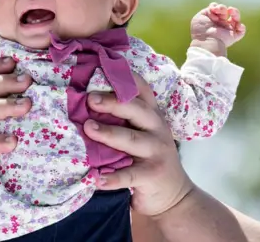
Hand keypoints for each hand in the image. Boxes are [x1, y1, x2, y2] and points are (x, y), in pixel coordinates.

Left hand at [83, 76, 193, 216]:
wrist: (174, 194)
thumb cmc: (147, 157)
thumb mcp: (141, 133)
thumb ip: (122, 118)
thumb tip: (85, 100)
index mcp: (151, 115)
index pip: (142, 90)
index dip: (126, 77)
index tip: (105, 66)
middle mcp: (157, 128)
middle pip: (136, 110)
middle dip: (113, 103)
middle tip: (90, 99)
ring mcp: (157, 151)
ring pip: (132, 139)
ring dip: (109, 134)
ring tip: (88, 129)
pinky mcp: (153, 174)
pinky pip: (130, 175)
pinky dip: (112, 177)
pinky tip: (97, 178)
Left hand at [190, 2, 245, 47]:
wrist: (207, 40)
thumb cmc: (201, 29)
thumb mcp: (200, 16)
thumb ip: (208, 10)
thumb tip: (217, 9)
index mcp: (211, 20)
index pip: (217, 10)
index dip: (216, 6)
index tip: (213, 9)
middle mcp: (219, 25)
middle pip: (226, 12)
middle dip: (222, 8)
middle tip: (218, 10)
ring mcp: (227, 30)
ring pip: (236, 19)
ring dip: (235, 12)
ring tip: (231, 10)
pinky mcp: (233, 36)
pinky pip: (241, 30)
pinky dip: (241, 27)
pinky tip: (237, 24)